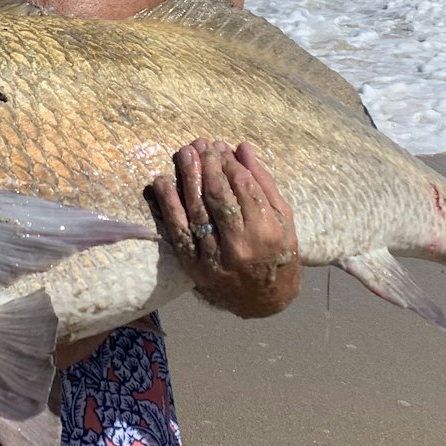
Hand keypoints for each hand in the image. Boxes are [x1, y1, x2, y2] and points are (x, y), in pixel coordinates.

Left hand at [148, 139, 300, 317]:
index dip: (228, 164)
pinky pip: (178, 231)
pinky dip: (168, 205)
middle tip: (199, 145)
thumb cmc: (278, 253)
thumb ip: (263, 182)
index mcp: (266, 232)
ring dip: (187, 178)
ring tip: (183, 154)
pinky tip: (161, 182)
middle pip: (217, 196)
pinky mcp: (195, 267)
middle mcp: (239, 247)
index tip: (220, 148)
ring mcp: (214, 259)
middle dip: (207, 166)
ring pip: (196, 211)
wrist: (266, 301)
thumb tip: (242, 148)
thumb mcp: (283, 218)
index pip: (243, 187)